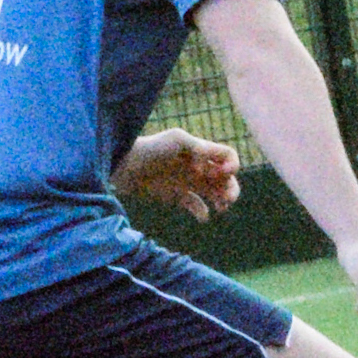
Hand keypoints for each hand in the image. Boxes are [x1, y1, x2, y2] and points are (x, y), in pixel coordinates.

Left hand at [110, 128, 240, 221]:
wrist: (126, 166)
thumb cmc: (151, 148)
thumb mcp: (177, 140)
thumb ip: (199, 147)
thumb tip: (214, 164)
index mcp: (201, 151)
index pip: (228, 157)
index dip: (231, 166)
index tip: (219, 173)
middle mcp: (198, 166)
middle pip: (227, 178)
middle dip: (232, 188)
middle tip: (226, 198)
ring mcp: (188, 182)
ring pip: (215, 193)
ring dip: (223, 201)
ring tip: (221, 207)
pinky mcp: (177, 196)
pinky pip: (196, 206)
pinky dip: (203, 212)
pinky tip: (203, 216)